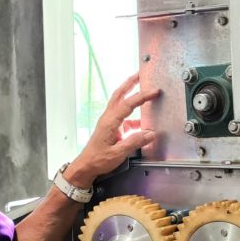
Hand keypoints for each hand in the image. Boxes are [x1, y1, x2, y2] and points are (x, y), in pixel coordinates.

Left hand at [65, 73, 159, 187]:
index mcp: (110, 121)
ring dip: (131, 94)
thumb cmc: (98, 159)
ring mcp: (109, 121)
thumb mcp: (118, 153)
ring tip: (143, 91)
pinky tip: (142, 122)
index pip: (128, 103)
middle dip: (130, 82)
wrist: (86, 166)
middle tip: (140, 74)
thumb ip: (135, 142)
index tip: (153, 92)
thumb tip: (150, 134)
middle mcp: (108, 118)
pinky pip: (124, 116)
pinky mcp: (111, 127)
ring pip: (120, 102)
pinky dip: (133, 115)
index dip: (141, 96)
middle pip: (119, 94)